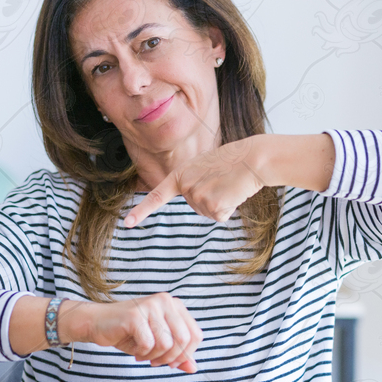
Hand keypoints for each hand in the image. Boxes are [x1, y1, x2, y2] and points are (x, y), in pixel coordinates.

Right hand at [86, 293, 202, 372]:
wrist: (97, 323)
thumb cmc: (129, 332)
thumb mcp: (158, 343)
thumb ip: (177, 354)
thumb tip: (194, 369)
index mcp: (175, 305)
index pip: (196, 335)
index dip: (186, 354)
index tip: (170, 362)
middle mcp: (166, 301)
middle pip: (184, 340)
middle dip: (170, 358)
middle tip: (154, 361)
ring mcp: (151, 306)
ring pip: (167, 344)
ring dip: (154, 356)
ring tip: (142, 354)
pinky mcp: (135, 315)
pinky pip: (148, 344)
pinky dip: (142, 353)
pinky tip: (134, 350)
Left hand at [124, 137, 262, 226]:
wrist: (253, 158)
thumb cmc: (233, 160)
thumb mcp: (205, 166)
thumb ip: (194, 181)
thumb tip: (200, 202)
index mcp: (180, 174)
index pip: (157, 196)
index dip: (142, 211)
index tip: (127, 223)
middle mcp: (185, 187)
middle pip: (195, 206)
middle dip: (211, 197)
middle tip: (223, 180)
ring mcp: (198, 197)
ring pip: (208, 212)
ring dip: (222, 202)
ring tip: (229, 184)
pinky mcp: (213, 207)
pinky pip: (220, 216)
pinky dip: (229, 209)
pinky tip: (234, 193)